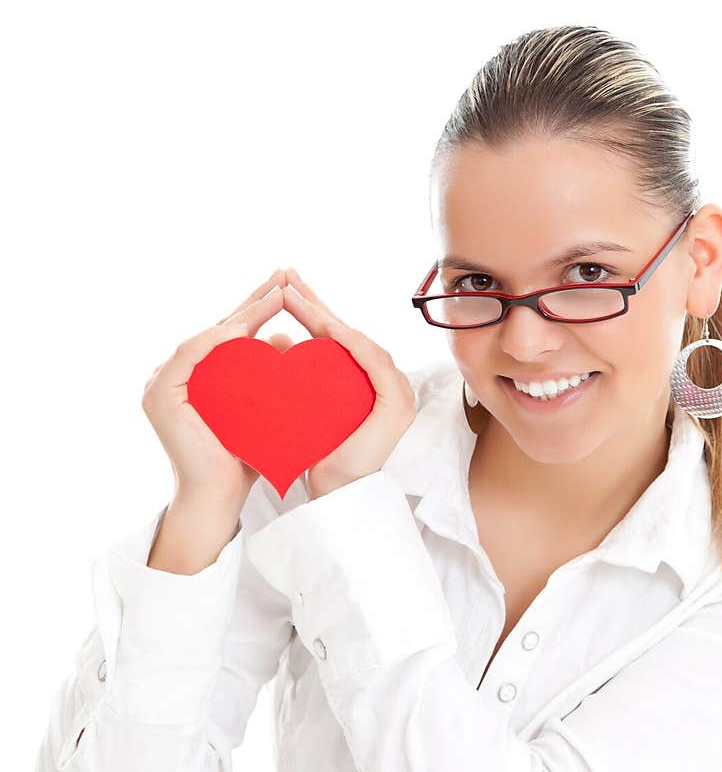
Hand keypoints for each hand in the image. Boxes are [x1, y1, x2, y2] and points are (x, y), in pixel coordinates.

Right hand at [142, 268, 290, 510]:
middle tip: (284, 275)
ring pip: (207, 338)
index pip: (231, 334)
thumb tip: (287, 338)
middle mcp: (174, 373)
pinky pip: (190, 356)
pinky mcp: (160, 395)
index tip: (288, 286)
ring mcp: (161, 382)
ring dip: (242, 314)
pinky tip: (244, 327)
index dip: (259, 308)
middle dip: (254, 301)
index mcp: (197, 376)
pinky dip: (216, 341)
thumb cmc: (245, 460)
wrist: (220, 498)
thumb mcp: (265, 409)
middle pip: (219, 329)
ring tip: (276, 296)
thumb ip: (271, 375)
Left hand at [269, 267, 416, 497]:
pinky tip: (326, 326)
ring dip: (325, 316)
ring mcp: (397, 392)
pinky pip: (372, 363)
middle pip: (347, 332)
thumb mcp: (301, 408)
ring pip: (358, 342)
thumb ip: (294, 376)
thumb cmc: (314, 457)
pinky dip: (350, 343)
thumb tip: (275, 339)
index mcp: (365, 382)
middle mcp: (387, 382)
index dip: (310, 310)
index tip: (282, 288)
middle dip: (315, 302)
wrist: (332, 495)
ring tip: (293, 296)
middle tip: (285, 276)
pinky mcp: (397, 404)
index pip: (336, 338)